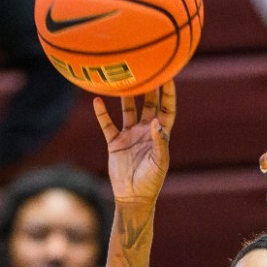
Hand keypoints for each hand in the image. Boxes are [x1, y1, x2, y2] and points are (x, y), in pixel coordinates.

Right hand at [92, 83, 174, 208]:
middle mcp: (145, 131)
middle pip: (148, 103)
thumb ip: (160, 143)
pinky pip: (107, 124)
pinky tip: (97, 100)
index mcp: (160, 134)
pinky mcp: (115, 142)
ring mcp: (129, 135)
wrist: (132, 198)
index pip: (166, 109)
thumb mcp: (159, 163)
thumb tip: (156, 122)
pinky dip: (102, 113)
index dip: (168, 93)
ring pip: (127, 109)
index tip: (168, 76)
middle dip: (149, 87)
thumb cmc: (151, 182)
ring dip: (125, 95)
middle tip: (147, 68)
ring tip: (122, 78)